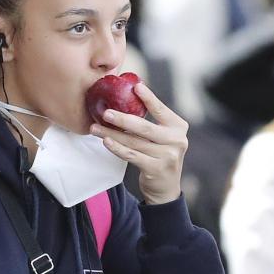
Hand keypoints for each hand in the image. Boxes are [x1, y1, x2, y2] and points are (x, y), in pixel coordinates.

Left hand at [90, 82, 188, 204]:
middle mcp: (177, 140)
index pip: (161, 110)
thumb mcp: (162, 137)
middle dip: (122, 119)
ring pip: (134, 142)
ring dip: (112, 134)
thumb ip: (152, 122)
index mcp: (178, 127)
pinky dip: (117, 148)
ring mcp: (168, 155)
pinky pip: (131, 155)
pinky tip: (105, 141)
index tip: (136, 86)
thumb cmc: (159, 155)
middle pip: (144, 127)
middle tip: (105, 113)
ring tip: (95, 128)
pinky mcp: (156, 168)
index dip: (149, 98)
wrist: (166, 187)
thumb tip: (127, 98)